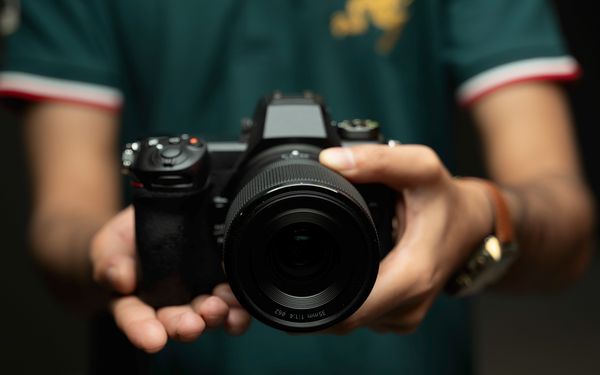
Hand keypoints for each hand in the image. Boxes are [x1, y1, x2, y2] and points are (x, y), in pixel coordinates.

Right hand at [89, 206, 250, 352]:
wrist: (156, 223)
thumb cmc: (127, 240)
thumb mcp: (109, 244)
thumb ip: (109, 262)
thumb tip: (121, 279)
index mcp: (134, 301)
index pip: (135, 318)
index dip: (142, 330)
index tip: (153, 339)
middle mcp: (168, 305)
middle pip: (176, 322)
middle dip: (185, 326)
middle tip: (193, 324)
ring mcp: (196, 296)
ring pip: (207, 315)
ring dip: (215, 316)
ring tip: (219, 310)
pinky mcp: (220, 285)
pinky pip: (232, 302)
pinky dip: (238, 307)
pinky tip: (240, 306)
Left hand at [319, 144, 492, 332]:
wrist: (474, 224)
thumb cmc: (447, 200)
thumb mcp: (420, 168)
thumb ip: (378, 161)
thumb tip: (331, 161)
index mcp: (411, 277)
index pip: (350, 313)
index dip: (316, 301)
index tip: (294, 281)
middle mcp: (408, 306)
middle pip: (344, 321)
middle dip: (317, 296)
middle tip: (302, 262)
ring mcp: (405, 316)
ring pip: (351, 320)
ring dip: (333, 296)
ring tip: (330, 259)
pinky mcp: (401, 315)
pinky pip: (363, 315)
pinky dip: (350, 296)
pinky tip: (350, 269)